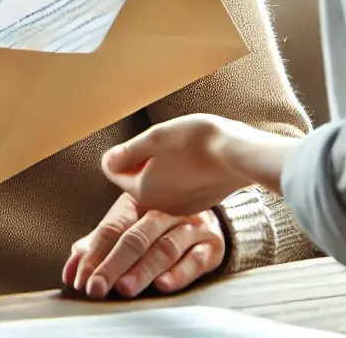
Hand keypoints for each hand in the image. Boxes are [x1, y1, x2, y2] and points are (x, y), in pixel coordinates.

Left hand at [62, 192, 224, 299]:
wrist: (210, 216)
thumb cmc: (160, 222)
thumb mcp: (129, 225)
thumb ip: (99, 246)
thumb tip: (71, 269)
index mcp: (140, 201)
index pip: (113, 226)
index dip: (95, 252)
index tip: (81, 276)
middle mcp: (165, 210)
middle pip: (136, 237)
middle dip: (113, 264)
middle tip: (97, 286)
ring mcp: (190, 226)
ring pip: (165, 247)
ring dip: (143, 269)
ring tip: (125, 287)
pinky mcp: (211, 245)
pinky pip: (195, 259)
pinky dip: (179, 272)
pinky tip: (163, 284)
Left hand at [102, 115, 299, 216]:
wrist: (239, 155)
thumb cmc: (195, 141)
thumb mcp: (154, 138)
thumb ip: (127, 152)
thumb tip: (106, 162)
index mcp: (143, 191)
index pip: (115, 174)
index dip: (123, 153)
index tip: (139, 140)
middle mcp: (160, 207)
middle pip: (138, 180)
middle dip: (142, 161)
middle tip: (160, 141)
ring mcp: (183, 208)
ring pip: (161, 184)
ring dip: (162, 167)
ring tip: (179, 147)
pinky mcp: (201, 203)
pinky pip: (180, 188)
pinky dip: (181, 175)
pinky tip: (194, 159)